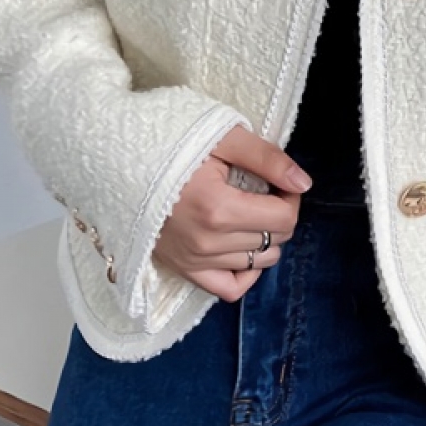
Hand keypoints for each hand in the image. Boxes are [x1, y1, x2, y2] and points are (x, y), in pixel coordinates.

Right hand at [152, 124, 311, 302]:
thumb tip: (303, 182)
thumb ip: (266, 159)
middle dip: (279, 213)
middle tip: (263, 189)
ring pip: (259, 263)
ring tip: (249, 210)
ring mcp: (194, 260)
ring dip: (265, 238)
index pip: (283, 217)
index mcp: (218, 208)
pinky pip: (230, 288)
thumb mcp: (222, 137)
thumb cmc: (172, 144)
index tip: (279, 179)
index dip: (290, 196)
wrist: (121, 160)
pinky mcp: (183, 269)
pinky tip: (242, 245)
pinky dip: (246, 271)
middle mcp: (207, 242)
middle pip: (275, 240)